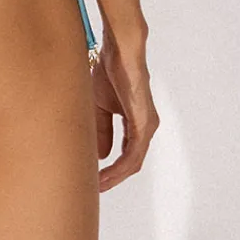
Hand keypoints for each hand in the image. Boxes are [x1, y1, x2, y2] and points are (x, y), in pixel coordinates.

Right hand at [91, 39, 158, 191]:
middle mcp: (145, 127)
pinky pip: (133, 153)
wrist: (119, 51)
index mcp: (135, 123)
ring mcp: (146, 126)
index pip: (125, 154)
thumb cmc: (110, 71)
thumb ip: (102, 130)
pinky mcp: (144, 123)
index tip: (93, 178)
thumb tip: (101, 156)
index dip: (110, 169)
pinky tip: (105, 172)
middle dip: (112, 178)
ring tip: (97, 185)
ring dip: (115, 176)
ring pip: (133, 162)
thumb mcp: (100, 106)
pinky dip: (119, 166)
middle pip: (131, 163)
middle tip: (93, 188)